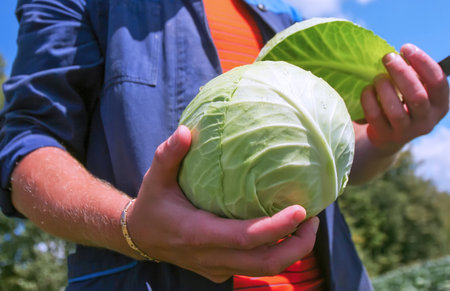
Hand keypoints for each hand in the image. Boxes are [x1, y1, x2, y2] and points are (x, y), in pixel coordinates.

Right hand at [126, 126, 319, 282]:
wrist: (141, 237)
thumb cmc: (152, 204)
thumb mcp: (155, 177)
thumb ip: (169, 155)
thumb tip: (186, 130)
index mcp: (199, 234)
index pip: (246, 238)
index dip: (277, 228)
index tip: (302, 210)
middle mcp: (212, 257)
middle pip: (265, 263)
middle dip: (297, 246)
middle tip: (314, 220)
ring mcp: (217, 267)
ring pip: (262, 269)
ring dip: (291, 252)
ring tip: (306, 226)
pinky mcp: (219, 270)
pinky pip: (253, 265)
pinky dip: (274, 251)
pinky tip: (282, 230)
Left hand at [360, 43, 448, 153]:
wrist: (389, 135)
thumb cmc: (403, 103)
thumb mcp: (415, 90)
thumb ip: (413, 75)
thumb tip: (397, 54)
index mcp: (440, 104)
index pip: (437, 82)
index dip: (422, 62)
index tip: (406, 48)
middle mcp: (427, 120)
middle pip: (417, 96)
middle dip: (401, 73)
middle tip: (388, 57)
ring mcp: (406, 131)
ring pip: (395, 111)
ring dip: (384, 88)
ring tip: (378, 77)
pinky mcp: (385, 136)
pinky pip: (375, 116)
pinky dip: (369, 99)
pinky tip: (367, 89)